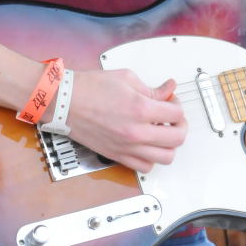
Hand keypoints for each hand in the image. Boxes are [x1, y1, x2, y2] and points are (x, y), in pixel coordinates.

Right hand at [64, 69, 186, 172]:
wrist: (64, 102)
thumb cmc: (90, 88)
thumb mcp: (127, 78)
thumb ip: (152, 88)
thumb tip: (169, 89)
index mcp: (140, 108)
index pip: (177, 113)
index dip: (177, 104)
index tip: (171, 100)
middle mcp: (136, 131)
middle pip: (177, 138)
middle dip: (180, 125)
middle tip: (173, 117)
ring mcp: (127, 147)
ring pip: (165, 157)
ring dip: (169, 144)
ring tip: (162, 132)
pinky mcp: (117, 156)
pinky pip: (145, 167)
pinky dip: (152, 158)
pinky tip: (147, 144)